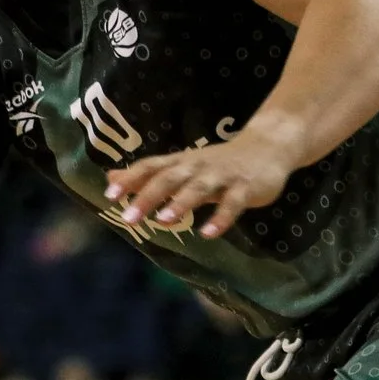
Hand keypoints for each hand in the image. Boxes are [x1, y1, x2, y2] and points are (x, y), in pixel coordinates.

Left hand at [103, 130, 297, 238]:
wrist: (269, 146)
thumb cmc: (217, 162)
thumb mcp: (181, 166)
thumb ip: (147, 175)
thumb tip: (110, 178)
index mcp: (180, 162)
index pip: (150, 167)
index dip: (130, 179)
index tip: (109, 195)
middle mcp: (197, 167)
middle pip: (169, 178)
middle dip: (148, 197)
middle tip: (128, 218)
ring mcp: (222, 176)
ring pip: (199, 188)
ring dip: (180, 204)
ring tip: (162, 221)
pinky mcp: (246, 188)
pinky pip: (233, 203)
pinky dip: (221, 218)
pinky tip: (208, 233)